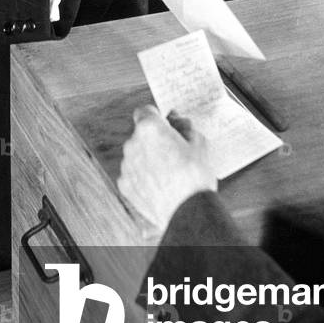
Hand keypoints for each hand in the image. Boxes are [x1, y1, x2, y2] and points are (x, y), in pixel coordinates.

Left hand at [118, 106, 214, 231]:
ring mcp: (126, 165)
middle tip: (174, 152)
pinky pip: (132, 173)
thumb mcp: (199, 142)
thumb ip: (183, 125)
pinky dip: (142, 176)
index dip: (157, 117)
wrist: (189, 211)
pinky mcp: (124, 185)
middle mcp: (132, 143)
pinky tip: (159, 185)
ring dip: (147, 158)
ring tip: (169, 173)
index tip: (165, 125)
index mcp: (149, 128)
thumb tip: (175, 119)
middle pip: (141, 134)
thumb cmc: (195, 176)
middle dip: (154, 140)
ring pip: (136, 154)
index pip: (145, 111)